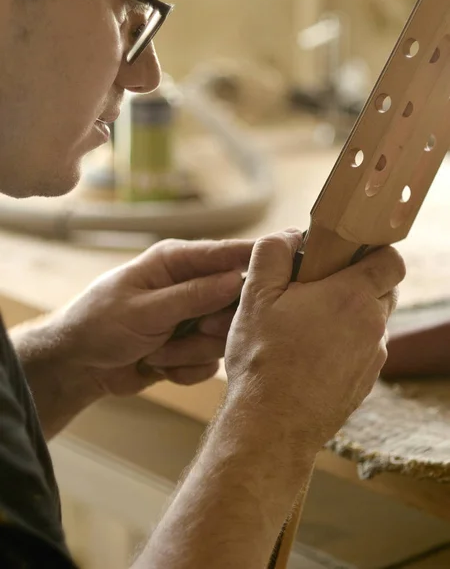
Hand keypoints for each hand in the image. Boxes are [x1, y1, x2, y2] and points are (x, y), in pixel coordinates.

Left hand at [50, 238, 252, 396]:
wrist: (78, 365)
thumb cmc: (99, 324)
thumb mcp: (144, 309)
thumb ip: (191, 295)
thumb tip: (237, 280)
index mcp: (176, 263)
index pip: (227, 254)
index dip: (258, 256)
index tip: (291, 256)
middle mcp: (190, 287)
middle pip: (235, 302)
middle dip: (213, 325)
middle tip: (195, 331)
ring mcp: (192, 318)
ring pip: (224, 337)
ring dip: (191, 352)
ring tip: (157, 352)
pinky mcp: (190, 346)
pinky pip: (209, 363)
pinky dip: (184, 369)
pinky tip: (157, 365)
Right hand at [225, 229, 405, 452]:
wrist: (272, 424)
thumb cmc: (264, 357)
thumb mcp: (256, 294)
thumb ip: (273, 252)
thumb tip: (291, 235)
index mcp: (353, 296)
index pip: (391, 259)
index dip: (374, 250)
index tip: (345, 254)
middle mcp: (374, 326)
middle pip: (384, 289)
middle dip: (358, 282)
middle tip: (318, 289)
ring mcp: (374, 357)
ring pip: (373, 321)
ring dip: (350, 315)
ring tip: (309, 327)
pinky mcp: (366, 381)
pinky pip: (364, 350)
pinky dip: (346, 345)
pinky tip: (312, 356)